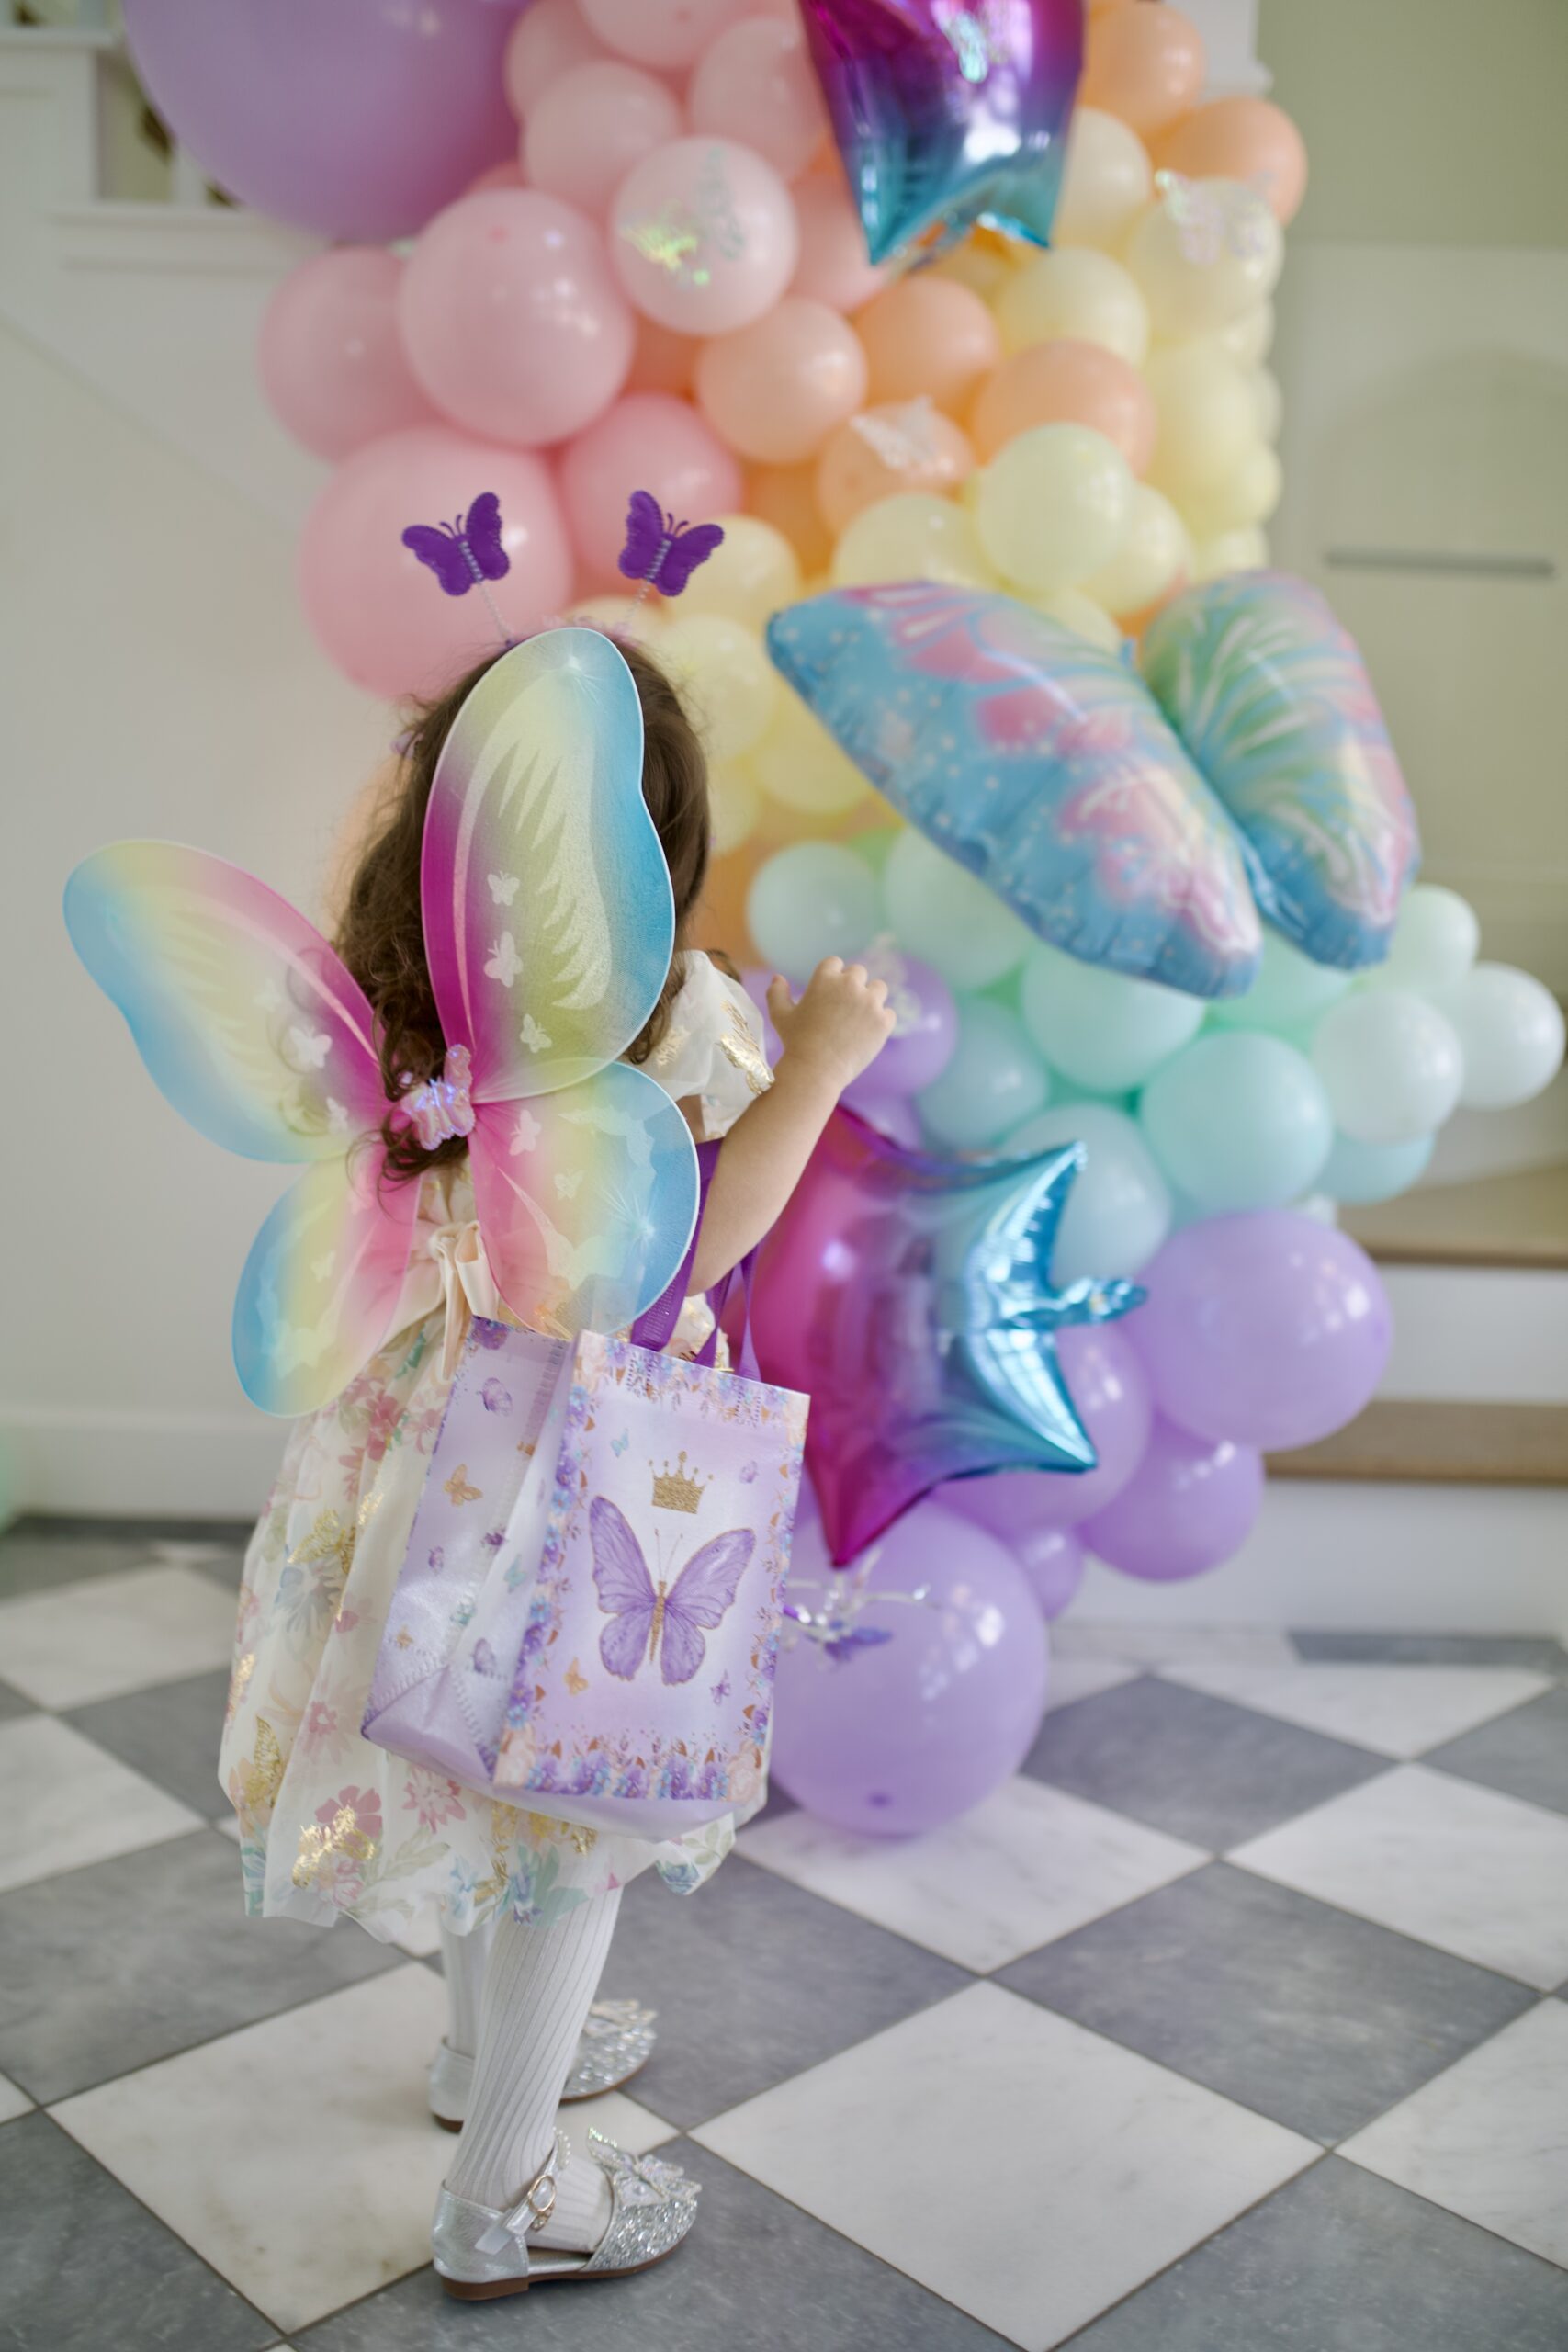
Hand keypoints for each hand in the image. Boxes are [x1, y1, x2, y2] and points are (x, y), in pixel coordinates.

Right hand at [767, 958, 895, 1095]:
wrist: (816, 1071)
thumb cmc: (795, 1043)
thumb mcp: (780, 1016)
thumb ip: (777, 993)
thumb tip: (777, 977)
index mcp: (825, 978)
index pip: (835, 963)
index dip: (833, 976)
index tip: (831, 992)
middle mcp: (849, 985)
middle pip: (859, 972)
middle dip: (853, 986)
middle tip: (845, 1007)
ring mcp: (869, 1002)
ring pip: (879, 988)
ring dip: (871, 998)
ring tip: (860, 1017)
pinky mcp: (883, 1021)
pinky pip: (889, 1013)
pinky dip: (881, 1021)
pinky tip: (868, 1033)